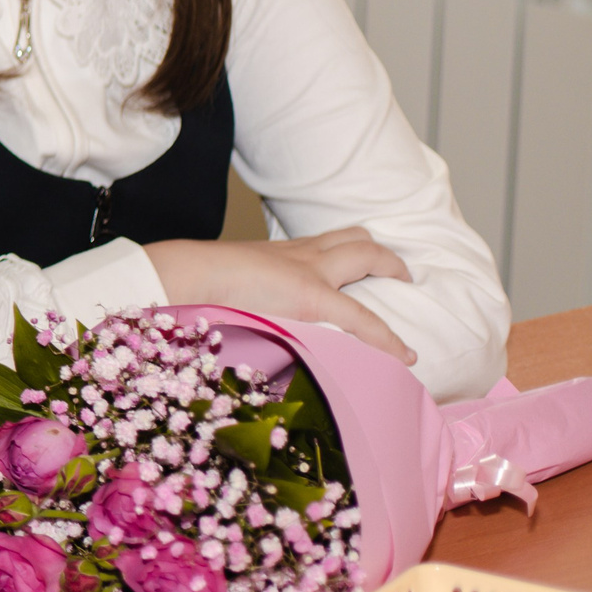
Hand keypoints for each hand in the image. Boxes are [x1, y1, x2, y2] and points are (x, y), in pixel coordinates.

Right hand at [144, 229, 416, 363]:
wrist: (186, 274)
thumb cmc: (191, 281)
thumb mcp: (222, 284)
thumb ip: (235, 294)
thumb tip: (226, 321)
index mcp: (276, 254)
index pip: (320, 243)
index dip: (343, 250)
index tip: (355, 263)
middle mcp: (299, 254)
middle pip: (351, 236)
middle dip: (378, 251)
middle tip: (394, 271)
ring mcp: (310, 270)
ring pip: (365, 252)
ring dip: (390, 267)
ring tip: (405, 290)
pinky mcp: (314, 296)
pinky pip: (364, 318)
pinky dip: (387, 337)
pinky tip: (404, 355)